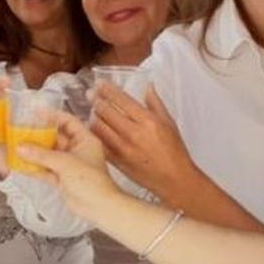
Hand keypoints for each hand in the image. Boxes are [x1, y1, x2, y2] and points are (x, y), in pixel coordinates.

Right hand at [14, 112, 120, 214]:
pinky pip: (46, 169)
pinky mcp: (62, 178)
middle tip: (23, 130)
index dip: (53, 116)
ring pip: (49, 154)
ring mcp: (69, 165)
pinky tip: (22, 164)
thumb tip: (22, 148)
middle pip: (56, 137)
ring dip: (35, 152)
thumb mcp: (65, 163)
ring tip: (18, 146)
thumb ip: (42, 155)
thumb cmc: (92, 182)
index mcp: (85, 140)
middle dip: (39, 135)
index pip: (68, 122)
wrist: (98, 207)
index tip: (37, 113)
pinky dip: (35, 167)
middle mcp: (77, 150)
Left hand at [89, 82, 197, 198]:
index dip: (107, 90)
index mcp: (147, 121)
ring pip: (98, 127)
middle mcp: (133, 133)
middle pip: (106, 111)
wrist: (174, 179)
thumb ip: (156, 103)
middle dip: (95, 100)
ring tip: (91, 112)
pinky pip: (99, 144)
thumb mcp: (169, 123)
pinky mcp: (117, 161)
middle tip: (90, 95)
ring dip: (92, 117)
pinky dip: (94, 135)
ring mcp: (123, 148)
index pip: (121, 100)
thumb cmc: (174, 152)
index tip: (99, 84)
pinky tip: (93, 130)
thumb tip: (148, 86)